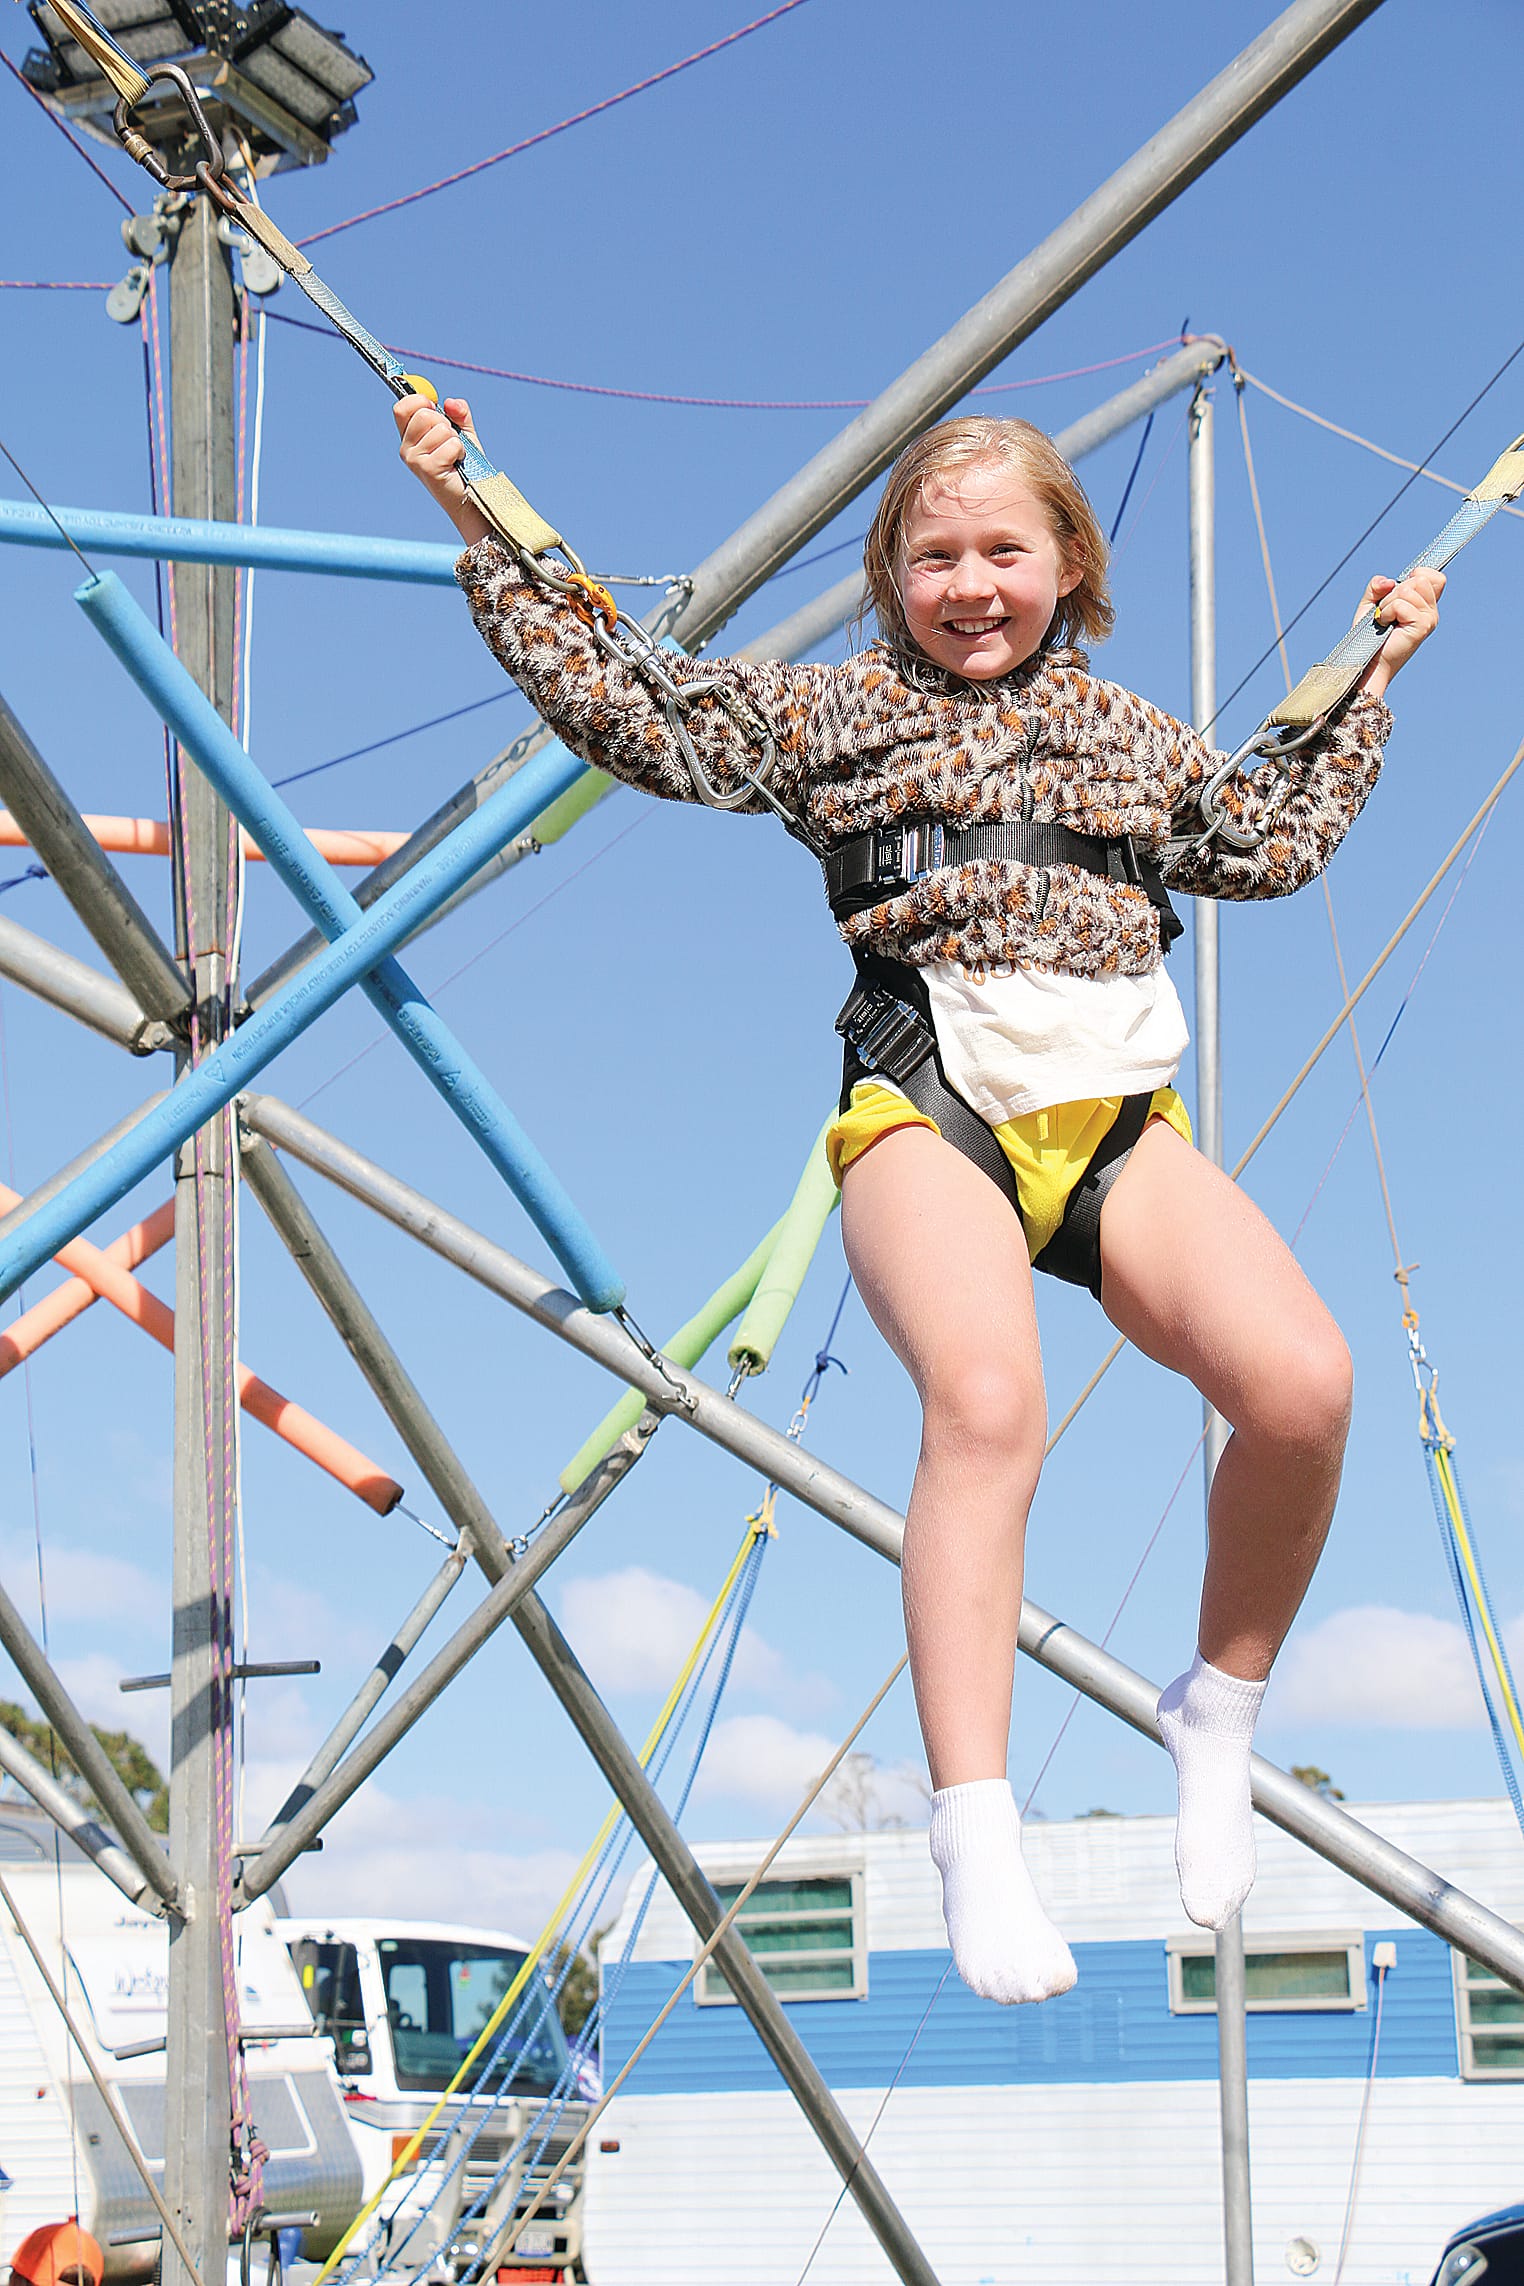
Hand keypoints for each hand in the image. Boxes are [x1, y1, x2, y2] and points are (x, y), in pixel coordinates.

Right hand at [393, 392, 490, 544]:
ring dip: (455, 440)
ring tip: (456, 455)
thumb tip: (451, 402)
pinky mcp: (428, 469)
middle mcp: (407, 449)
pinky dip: (460, 450)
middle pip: (423, 414)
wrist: (470, 497)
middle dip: (445, 423)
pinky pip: (450, 444)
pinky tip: (458, 462)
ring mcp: (415, 460)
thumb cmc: (464, 465)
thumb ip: (458, 413)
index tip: (435, 407)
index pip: (402, 407)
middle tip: (451, 440)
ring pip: (440, 428)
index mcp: (409, 438)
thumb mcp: (462, 433)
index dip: (420, 400)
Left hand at [1354, 565, 1443, 700]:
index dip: (1417, 575)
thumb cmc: (1369, 635)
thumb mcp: (1370, 603)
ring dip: (1388, 603)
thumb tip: (1389, 581)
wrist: (1367, 661)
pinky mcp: (1422, 627)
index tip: (1399, 592)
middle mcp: (1431, 612)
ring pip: (1408, 590)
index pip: (1436, 577)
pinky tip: (1384, 624)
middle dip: (1394, 592)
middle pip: (1419, 579)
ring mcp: (1429, 619)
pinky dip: (1386, 612)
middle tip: (1387, 612)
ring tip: (1384, 620)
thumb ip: (1377, 586)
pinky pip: (1400, 604)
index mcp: (1424, 605)